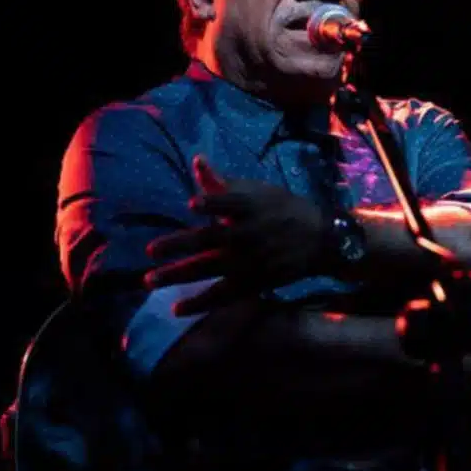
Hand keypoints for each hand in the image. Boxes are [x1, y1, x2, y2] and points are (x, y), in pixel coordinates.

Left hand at [144, 155, 328, 313]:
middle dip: (177, 246)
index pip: (229, 203)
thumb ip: (223, 183)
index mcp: (250, 208)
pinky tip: (176, 309)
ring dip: (178, 275)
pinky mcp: (253, 283)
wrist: (321, 240)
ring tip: (150, 281)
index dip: (213, 204)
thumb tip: (197, 161)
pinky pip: (222, 295)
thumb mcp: (258, 192)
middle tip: (150, 251)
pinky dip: (200, 303)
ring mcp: (249, 262)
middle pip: (209, 240)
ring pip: (208, 269)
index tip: (192, 206)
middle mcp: (247, 234)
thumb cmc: (283, 210)